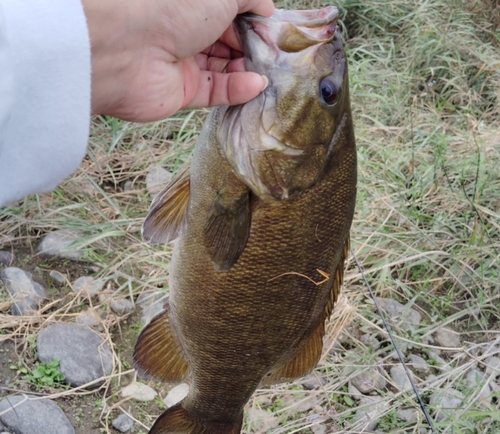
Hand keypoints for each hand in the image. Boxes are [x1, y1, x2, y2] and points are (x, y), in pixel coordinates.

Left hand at [83, 0, 274, 121]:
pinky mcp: (181, 92)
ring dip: (248, 69)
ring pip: (224, 68)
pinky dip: (237, 89)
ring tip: (266, 71)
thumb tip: (267, 8)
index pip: (230, 14)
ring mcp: (183, 63)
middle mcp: (186, 31)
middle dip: (252, 47)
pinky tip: (256, 85)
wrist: (127, 50)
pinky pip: (214, 91)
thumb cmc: (173, 9)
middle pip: (228, 42)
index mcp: (192, 5)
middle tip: (273, 55)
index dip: (253, 22)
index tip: (273, 31)